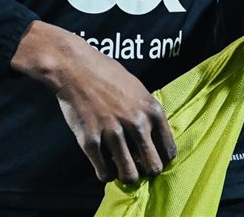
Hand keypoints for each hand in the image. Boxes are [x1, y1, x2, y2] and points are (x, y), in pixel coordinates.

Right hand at [11, 20, 176, 184]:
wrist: (75, 67)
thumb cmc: (107, 74)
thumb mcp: (138, 89)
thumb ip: (147, 113)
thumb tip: (155, 140)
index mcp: (152, 110)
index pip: (169, 152)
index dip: (161, 159)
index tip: (152, 159)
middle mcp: (136, 123)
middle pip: (153, 168)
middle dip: (146, 171)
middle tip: (136, 166)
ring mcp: (113, 133)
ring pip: (130, 176)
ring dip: (126, 176)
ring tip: (119, 168)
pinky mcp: (91, 141)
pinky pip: (105, 174)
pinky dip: (106, 174)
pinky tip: (103, 165)